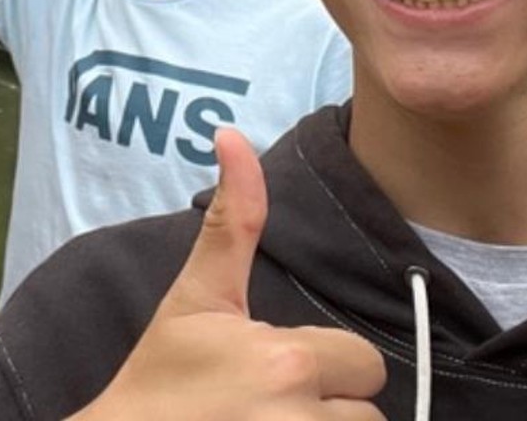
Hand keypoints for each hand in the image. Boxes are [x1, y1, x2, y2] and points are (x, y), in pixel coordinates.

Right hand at [71, 129, 386, 420]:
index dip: (329, 369)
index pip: (364, 364)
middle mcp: (299, 418)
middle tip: (275, 409)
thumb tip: (231, 133)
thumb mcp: (198, 298)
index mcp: (289, 361)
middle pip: (367, 412)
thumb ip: (235, 219)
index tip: (280, 376)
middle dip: (332, 409)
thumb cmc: (158, 380)